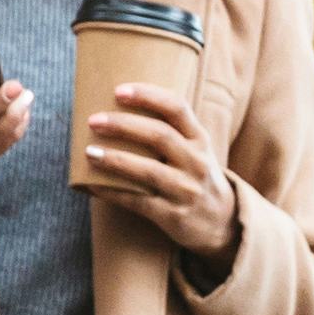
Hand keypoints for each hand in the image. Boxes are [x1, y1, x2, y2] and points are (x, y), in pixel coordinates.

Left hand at [78, 81, 239, 261]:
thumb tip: (117, 112)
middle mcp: (197, 162)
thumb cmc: (196, 178)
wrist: (223, 224)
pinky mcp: (174, 216)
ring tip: (90, 152)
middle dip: (124, 126)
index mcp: (200, 139)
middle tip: (94, 121)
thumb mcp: (195, 151)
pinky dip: (112, 192)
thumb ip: (170, 131)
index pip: (177, 108)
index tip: (119, 90)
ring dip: (116, 159)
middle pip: (160, 136)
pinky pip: (138, 202)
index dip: (148, 96)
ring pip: (148, 170)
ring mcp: (187, 190)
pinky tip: (92, 185)